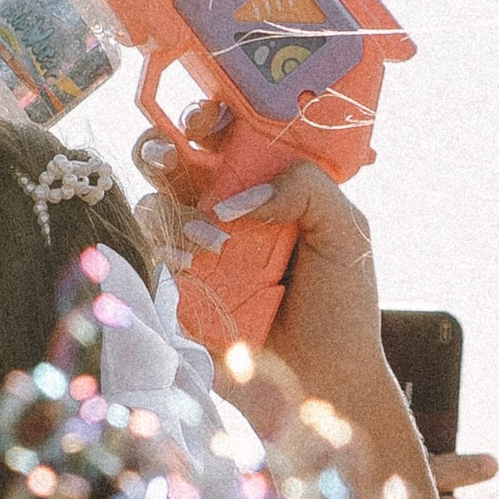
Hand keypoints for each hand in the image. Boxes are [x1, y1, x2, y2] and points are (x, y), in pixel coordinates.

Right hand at [138, 105, 445, 498]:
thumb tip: (235, 200)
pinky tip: (196, 268)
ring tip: (213, 246)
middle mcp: (228, 211)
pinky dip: (167, 250)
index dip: (210, 117)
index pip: (229, 135)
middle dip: (162, 148)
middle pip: (176, 159)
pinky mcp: (180, 287)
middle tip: (170, 156)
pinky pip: (152, 251)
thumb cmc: (343, 307)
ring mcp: (199, 249)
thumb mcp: (346, 230)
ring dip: (175, 212)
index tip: (208, 120)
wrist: (324, 381)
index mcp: (270, 186)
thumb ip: (304, 187)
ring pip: (155, 202)